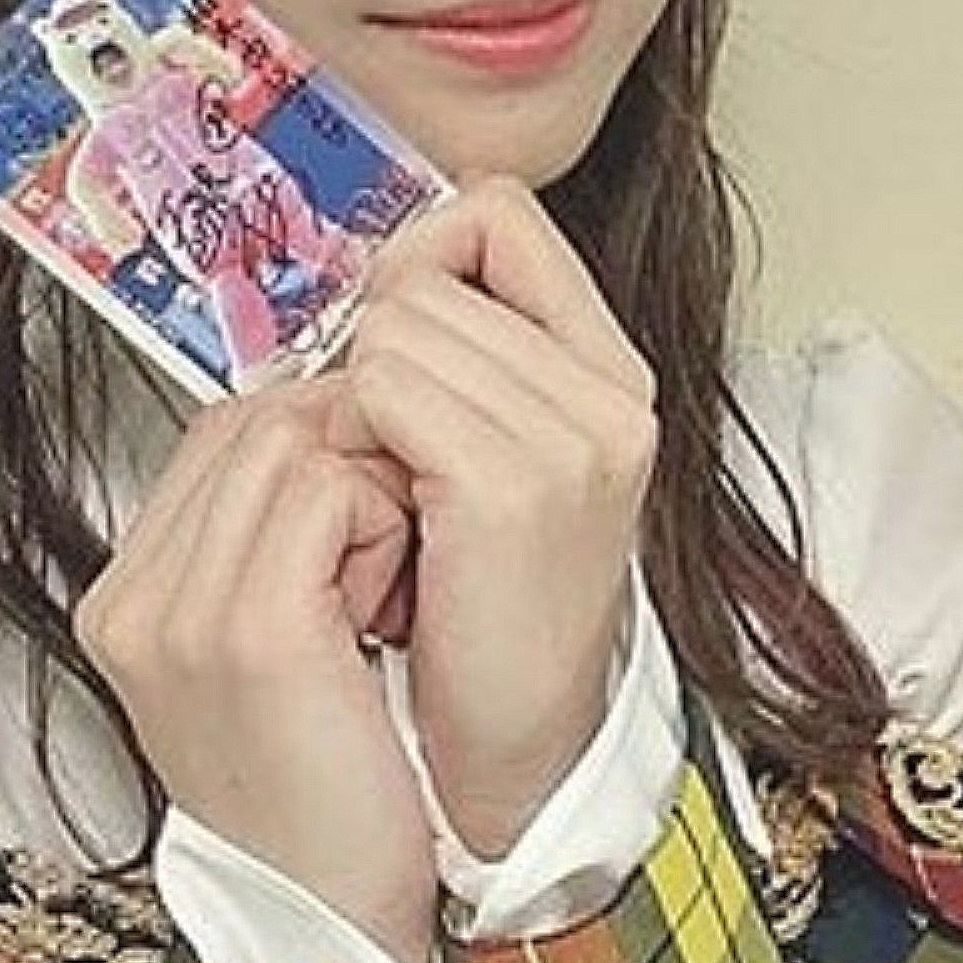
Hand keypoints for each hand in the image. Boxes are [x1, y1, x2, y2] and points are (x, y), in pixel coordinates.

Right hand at [75, 386, 435, 957]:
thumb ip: (262, 559)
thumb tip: (328, 449)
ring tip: (386, 589)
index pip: (218, 436)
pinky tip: (394, 604)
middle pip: (252, 423)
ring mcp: (183, 612)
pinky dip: (385, 523)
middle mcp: (138, 602)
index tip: (369, 512)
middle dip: (345, 455)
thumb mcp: (265, 668)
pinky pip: (330, 490)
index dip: (313, 445)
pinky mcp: (251, 628)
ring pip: (292, 440)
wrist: (329, 920)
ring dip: (371, 489)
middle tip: (391, 550)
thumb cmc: (321, 802)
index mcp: (130, 606)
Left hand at [320, 182, 661, 859]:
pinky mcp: (509, 485)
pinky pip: (381, 391)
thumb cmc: (486, 614)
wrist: (516, 749)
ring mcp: (569, 436)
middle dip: (375, 353)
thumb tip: (374, 282)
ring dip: (354, 411)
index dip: (423, 259)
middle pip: (428, 273)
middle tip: (387, 465)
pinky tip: (378, 526)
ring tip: (389, 507)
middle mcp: (610, 391)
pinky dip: (351, 450)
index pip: (499, 213)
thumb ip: (468, 365)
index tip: (388, 346)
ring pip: (392, 329)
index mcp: (610, 372)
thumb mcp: (499, 462)